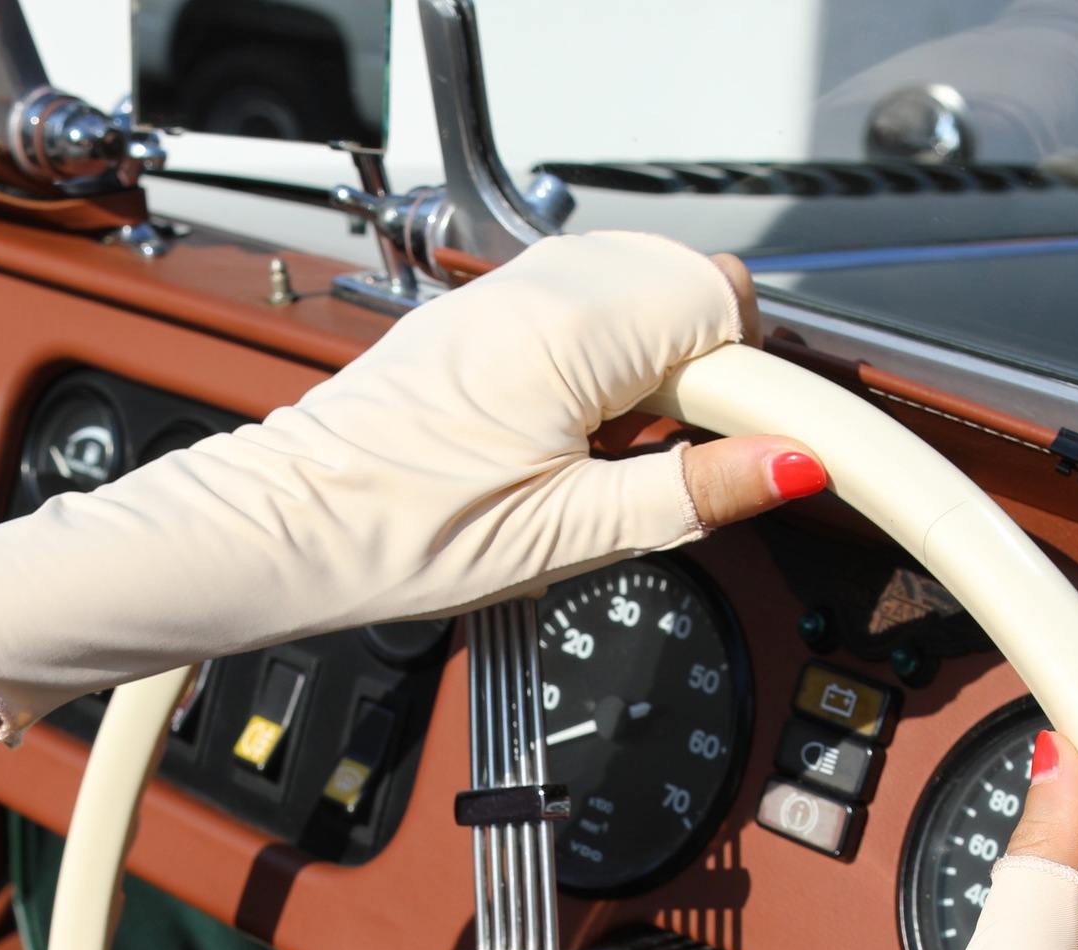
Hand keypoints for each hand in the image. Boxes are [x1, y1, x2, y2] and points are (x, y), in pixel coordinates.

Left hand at [0, 233, 823, 736]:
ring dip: (657, 368)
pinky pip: (587, 310)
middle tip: (666, 462)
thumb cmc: (397, 535)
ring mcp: (507, 292)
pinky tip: (574, 435)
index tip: (744, 451)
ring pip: (641, 292)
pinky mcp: (485, 315)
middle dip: (708, 371)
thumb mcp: (567, 536)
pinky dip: (607, 364)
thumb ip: (690, 492)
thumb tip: (790, 468)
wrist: (287, 528)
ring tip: (610, 455)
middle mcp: (540, 286)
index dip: (751, 382)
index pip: (726, 299)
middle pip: (691, 285)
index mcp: (571, 329)